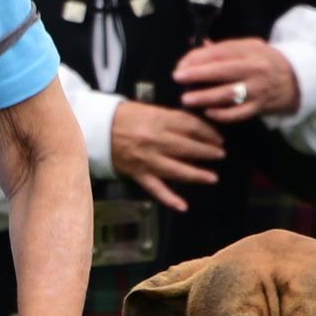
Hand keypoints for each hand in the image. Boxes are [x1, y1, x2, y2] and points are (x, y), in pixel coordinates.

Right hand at [110, 100, 224, 209]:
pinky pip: (155, 188)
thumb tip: (196, 128)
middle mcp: (154, 140)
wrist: (95, 128)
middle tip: (220, 155)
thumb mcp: (148, 110)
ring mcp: (146, 159)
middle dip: (207, 152)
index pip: (191, 126)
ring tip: (212, 178)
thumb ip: (171, 119)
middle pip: (187, 147)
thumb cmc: (123, 117)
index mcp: (158, 120)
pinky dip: (169, 199)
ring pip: (177, 170)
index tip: (218, 138)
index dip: (208, 132)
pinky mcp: (138, 173)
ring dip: (196, 175)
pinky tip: (183, 206)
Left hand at [173, 40, 301, 124]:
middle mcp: (254, 69)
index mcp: (249, 51)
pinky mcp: (260, 107)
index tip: (181, 64)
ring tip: (187, 99)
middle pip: (222, 71)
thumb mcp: (249, 47)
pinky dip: (222, 114)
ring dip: (205, 97)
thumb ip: (223, 47)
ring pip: (229, 94)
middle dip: (197, 74)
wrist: (296, 79)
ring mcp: (257, 89)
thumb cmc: (266, 61)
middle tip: (178, 78)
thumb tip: (196, 43)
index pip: (220, 52)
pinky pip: (239, 113)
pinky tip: (207, 112)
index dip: (198, 58)